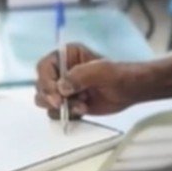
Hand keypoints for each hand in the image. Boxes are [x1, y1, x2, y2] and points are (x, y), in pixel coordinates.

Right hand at [34, 44, 149, 117]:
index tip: (56, 96)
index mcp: (66, 56)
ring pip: (45, 101)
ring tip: (81, 105)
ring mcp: (63, 88)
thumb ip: (80, 76)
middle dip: (51, 98)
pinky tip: (83, 110)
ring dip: (61, 107)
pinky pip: (56, 112)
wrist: (130, 91)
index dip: (46, 82)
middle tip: (64, 104)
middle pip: (40, 85)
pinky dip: (67, 115)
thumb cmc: (119, 75)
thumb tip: (61, 88)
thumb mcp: (101, 71)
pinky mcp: (68, 103)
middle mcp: (61, 71)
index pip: (43, 67)